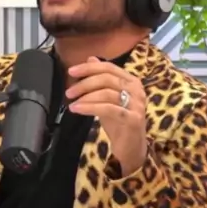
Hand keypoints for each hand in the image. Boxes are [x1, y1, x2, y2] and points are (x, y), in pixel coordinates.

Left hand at [66, 56, 147, 176]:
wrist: (131, 148)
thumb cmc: (119, 123)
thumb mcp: (107, 98)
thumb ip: (100, 80)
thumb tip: (90, 59)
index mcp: (131, 81)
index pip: (108, 67)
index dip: (89, 68)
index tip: (71, 72)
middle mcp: (137, 90)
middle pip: (107, 79)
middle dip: (85, 84)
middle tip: (69, 92)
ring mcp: (137, 104)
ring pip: (107, 93)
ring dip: (86, 97)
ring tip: (72, 104)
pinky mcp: (133, 119)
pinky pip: (108, 109)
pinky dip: (90, 108)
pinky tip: (78, 109)